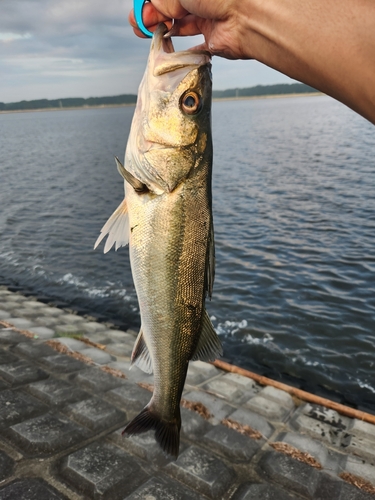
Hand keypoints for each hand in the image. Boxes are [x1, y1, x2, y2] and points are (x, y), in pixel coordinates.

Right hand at [128, 0, 251, 59]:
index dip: (149, 4)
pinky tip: (169, 52)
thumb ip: (162, 0)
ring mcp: (208, 19)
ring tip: (150, 36)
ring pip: (180, 25)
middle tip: (139, 27)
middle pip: (171, 8)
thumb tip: (148, 8)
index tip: (138, 13)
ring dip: (164, 31)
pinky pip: (195, 47)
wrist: (247, 17)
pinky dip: (182, 51)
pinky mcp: (214, 40)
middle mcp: (202, 0)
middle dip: (153, 17)